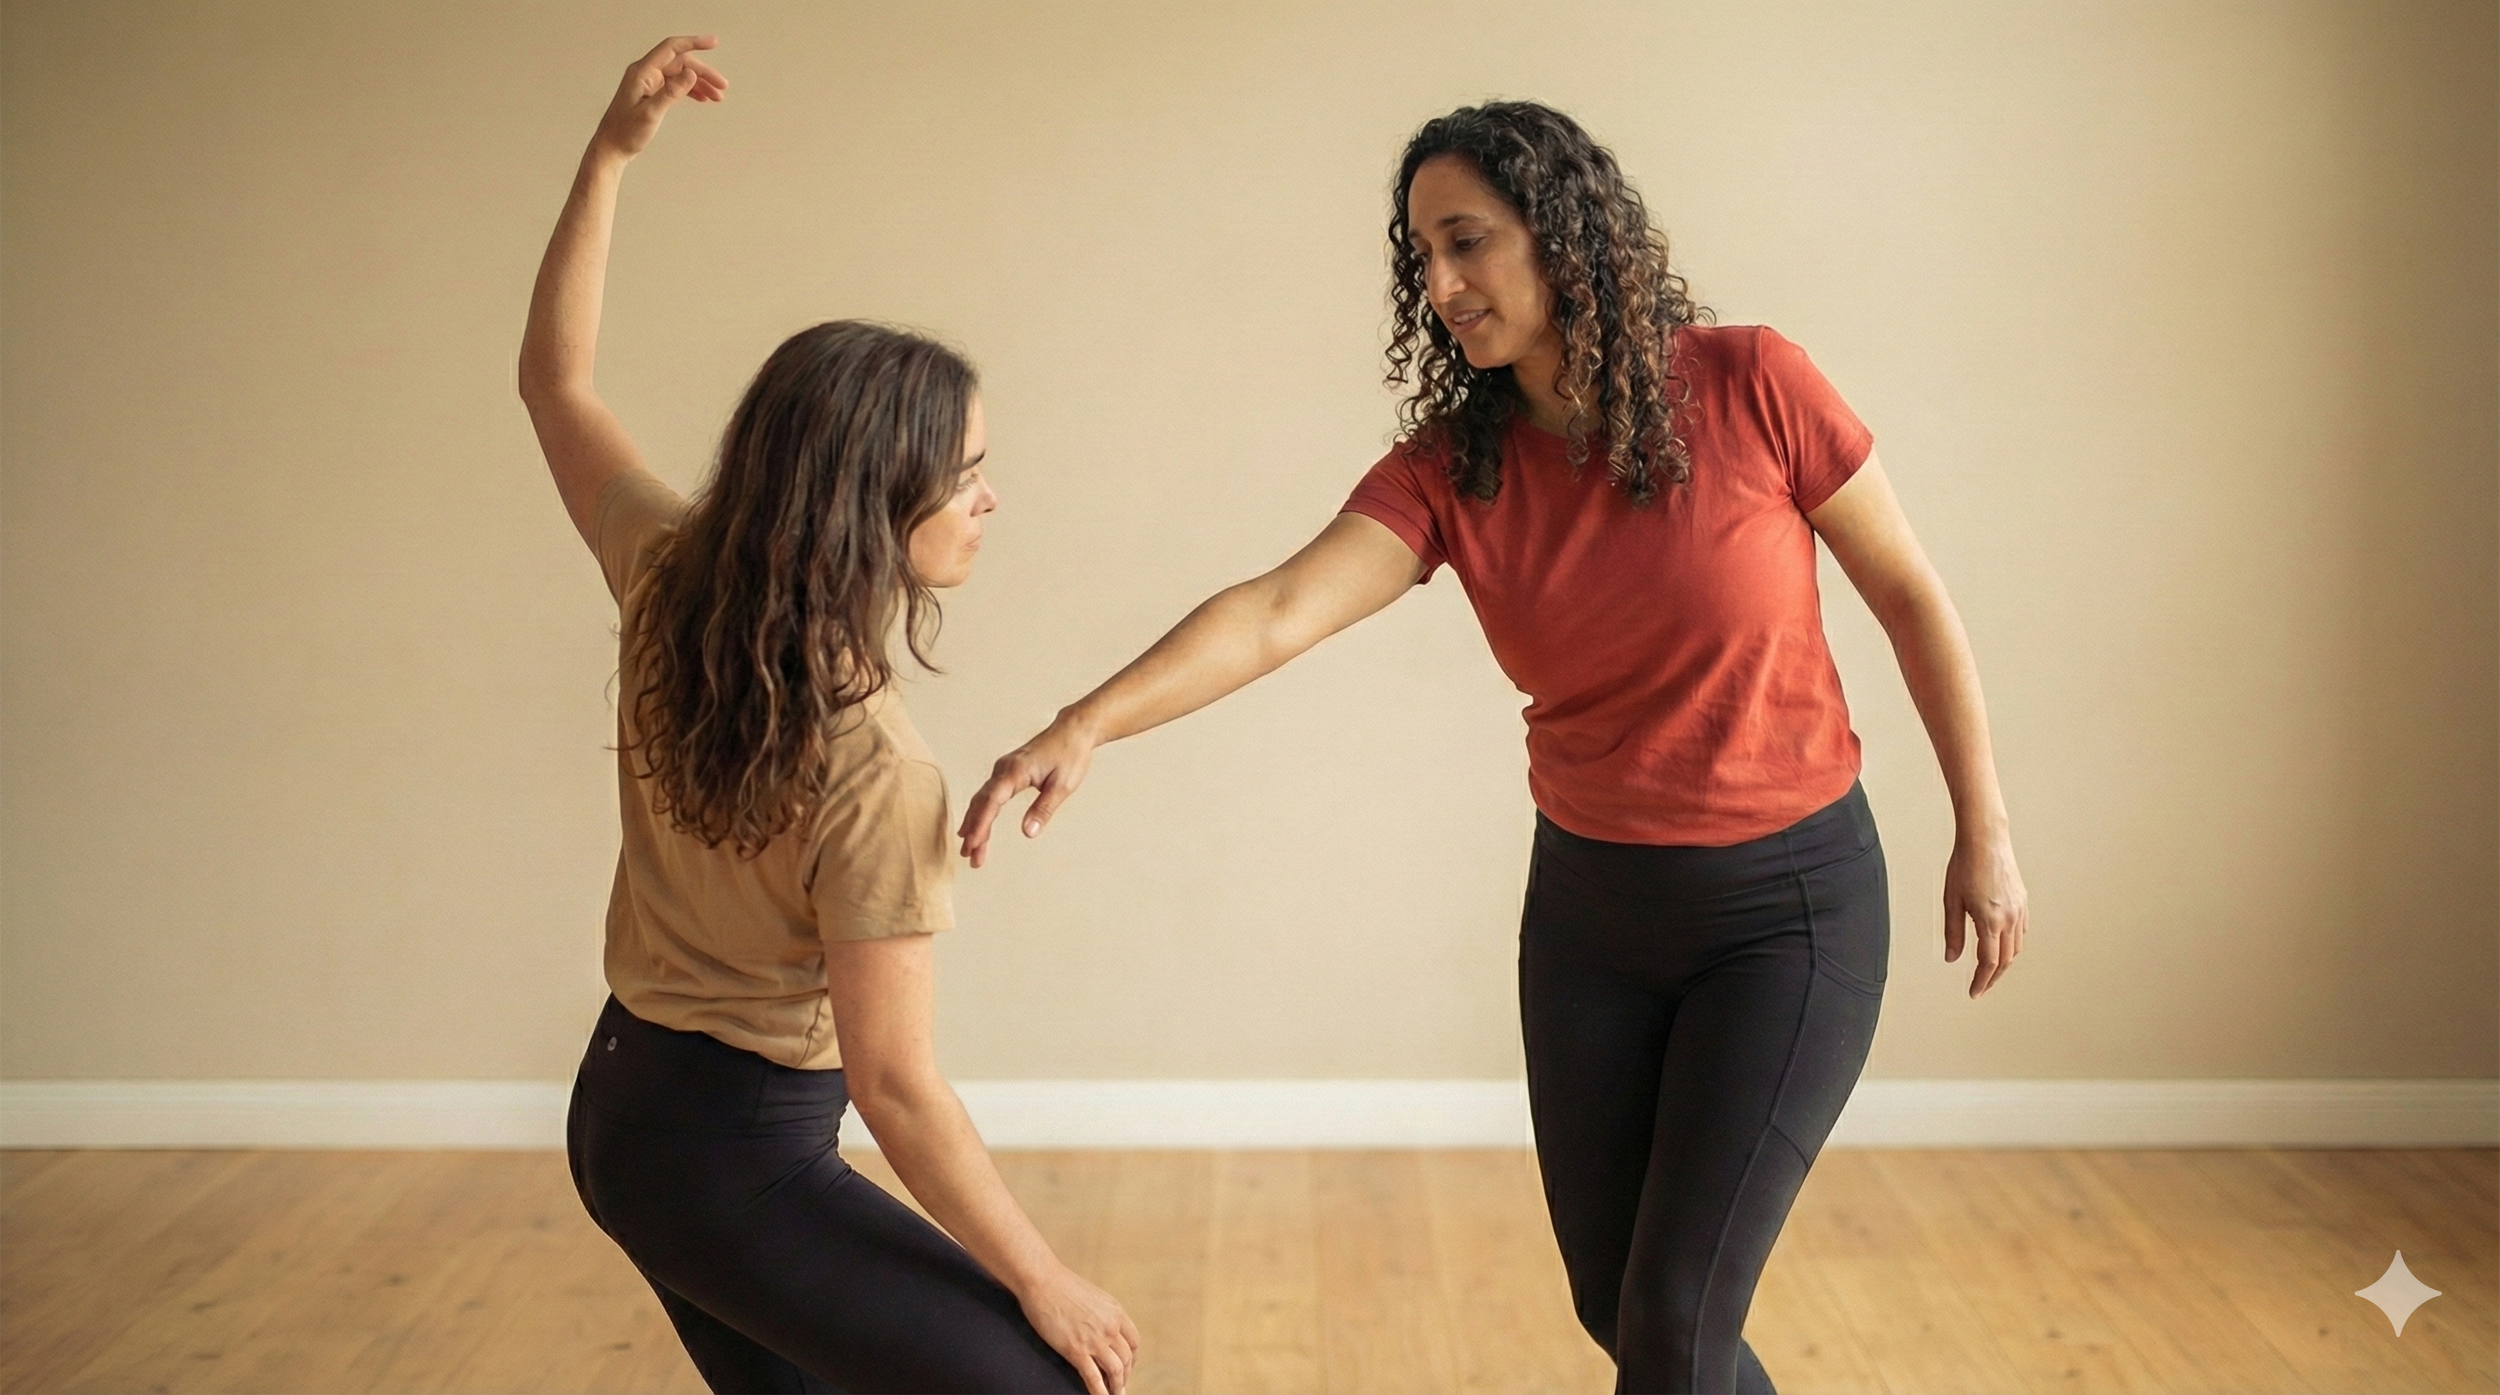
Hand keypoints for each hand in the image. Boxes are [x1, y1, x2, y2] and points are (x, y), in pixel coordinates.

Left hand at [591, 35, 726, 160]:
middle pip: (681, 63)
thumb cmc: (625, 132)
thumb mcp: (651, 113)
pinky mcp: (652, 94)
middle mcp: (646, 73)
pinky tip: (703, 98)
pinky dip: (691, 90)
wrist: (611, 147)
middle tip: (722, 86)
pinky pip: (676, 85)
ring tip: (717, 96)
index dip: (693, 43)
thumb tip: (691, 74)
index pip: (672, 49)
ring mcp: (649, 83)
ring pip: (681, 75)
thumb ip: (671, 92)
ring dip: (700, 83)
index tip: (713, 42)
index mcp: (643, 72)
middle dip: (703, 72)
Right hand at [958, 714, 1097, 867]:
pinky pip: (989, 795)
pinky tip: (977, 827)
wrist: (1073, 731)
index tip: (972, 843)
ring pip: (982, 799)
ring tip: (971, 850)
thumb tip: (1028, 832)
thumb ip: (1043, 809)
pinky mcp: (1007, 772)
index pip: (991, 801)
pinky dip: (982, 813)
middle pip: (981, 803)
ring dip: (975, 824)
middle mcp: (1003, 769)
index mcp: (1015, 771)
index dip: (980, 824)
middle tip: (970, 857)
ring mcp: (1003, 769)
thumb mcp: (1062, 786)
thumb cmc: (1070, 755)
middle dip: (973, 830)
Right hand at [1016, 1264, 1140, 1394]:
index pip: (1134, 1342)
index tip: (1127, 1367)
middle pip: (1126, 1359)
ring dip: (1116, 1387)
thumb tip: (1102, 1328)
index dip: (1132, 1359)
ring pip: (1115, 1371)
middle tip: (1120, 1385)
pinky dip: (1100, 1392)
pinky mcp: (1076, 1351)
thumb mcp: (1093, 1297)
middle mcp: (1111, 1327)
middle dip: (1125, 1376)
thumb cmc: (1061, 1286)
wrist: (1042, 1281)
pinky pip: (1093, 1378)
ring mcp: (1095, 1340)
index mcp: (1116, 1312)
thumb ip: (1102, 1314)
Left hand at [1944, 830, 2026, 996]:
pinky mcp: (2023, 901)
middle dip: (1992, 977)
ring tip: (1990, 970)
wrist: (1986, 840)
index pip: (1989, 963)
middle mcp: (2009, 918)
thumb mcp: (1951, 901)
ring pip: (2016, 948)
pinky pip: (2021, 932)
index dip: (1981, 981)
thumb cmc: (1964, 865)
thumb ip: (1953, 933)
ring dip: (2004, 963)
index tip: (1973, 993)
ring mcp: (2019, 910)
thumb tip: (1951, 958)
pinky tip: (2003, 946)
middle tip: (1980, 987)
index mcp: (1990, 921)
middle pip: (2005, 960)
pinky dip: (2013, 945)